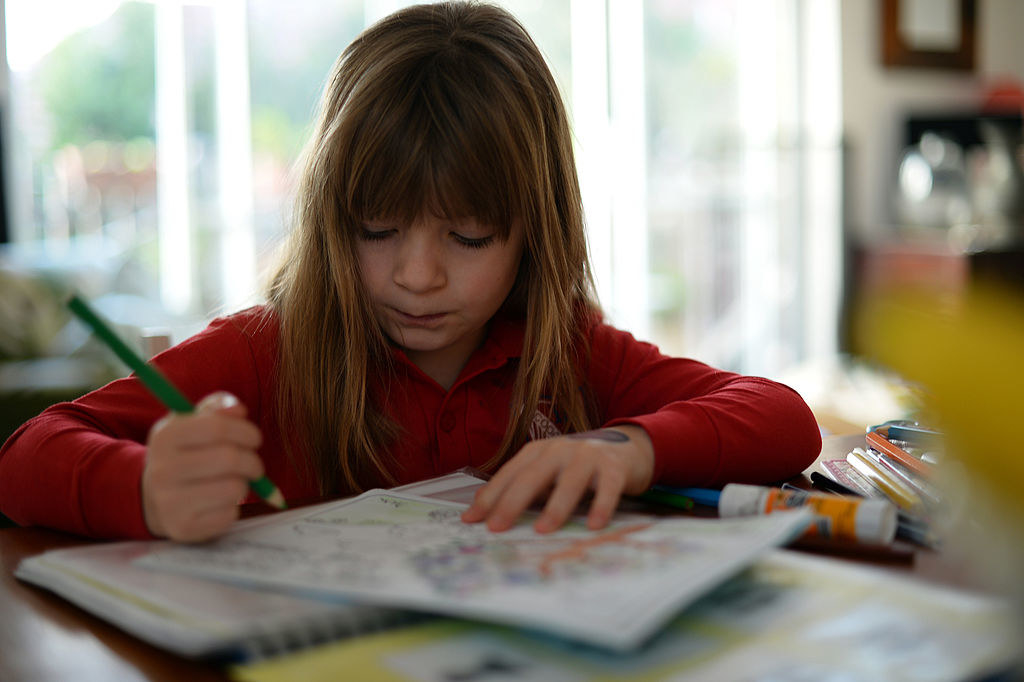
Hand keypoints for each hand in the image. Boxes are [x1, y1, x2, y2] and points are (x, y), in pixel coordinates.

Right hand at [142, 392, 263, 541]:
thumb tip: (238, 409)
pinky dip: (234, 507)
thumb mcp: (193, 422)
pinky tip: (220, 502)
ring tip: (234, 482)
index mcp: (165, 436)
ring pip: (234, 488)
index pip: (217, 428)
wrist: (154, 497)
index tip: (254, 439)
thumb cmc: (186, 453)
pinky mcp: (183, 528)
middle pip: (229, 459)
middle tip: (253, 465)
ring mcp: (169, 502)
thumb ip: (218, 408)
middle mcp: (162, 469)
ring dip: (244, 484)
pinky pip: (229, 515)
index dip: (246, 431)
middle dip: (253, 461)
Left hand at [461, 425, 653, 532]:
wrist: (626, 449)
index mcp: (539, 451)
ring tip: (542, 530)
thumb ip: (521, 486)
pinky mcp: (614, 467)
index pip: (510, 474)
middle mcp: (560, 449)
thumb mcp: (547, 471)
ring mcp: (588, 456)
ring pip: (569, 481)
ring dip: (555, 506)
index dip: (490, 496)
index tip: (471, 520)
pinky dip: (601, 506)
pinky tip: (594, 525)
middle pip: (533, 476)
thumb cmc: (578, 467)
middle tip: (497, 527)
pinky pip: (607, 488)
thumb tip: (482, 506)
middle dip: (512, 502)